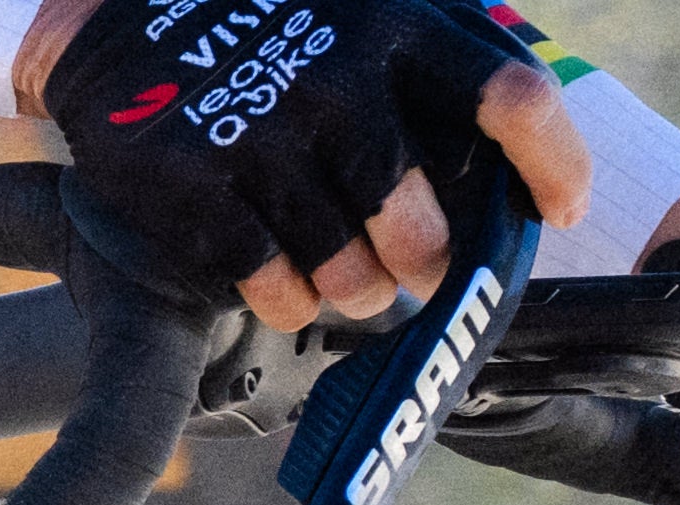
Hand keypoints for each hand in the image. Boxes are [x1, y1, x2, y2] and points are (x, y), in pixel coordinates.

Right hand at [18, 0, 592, 332]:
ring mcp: (266, 137)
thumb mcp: (367, 12)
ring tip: (352, 285)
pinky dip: (288, 301)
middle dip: (426, 267)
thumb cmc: (272, 27)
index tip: (562, 212)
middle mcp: (340, 80)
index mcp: (401, 27)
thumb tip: (511, 168)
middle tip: (416, 272)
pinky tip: (286, 289)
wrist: (116, 21)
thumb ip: (438, 69)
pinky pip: (272, 283)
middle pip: (424, 227)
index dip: (552, 167)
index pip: (512, 100)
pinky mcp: (199, 189)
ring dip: (358, 292)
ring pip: (348, 270)